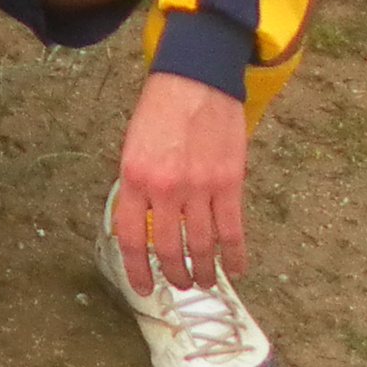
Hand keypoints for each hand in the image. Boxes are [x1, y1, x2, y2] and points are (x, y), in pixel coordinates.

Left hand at [111, 70, 249, 287]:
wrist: (196, 78)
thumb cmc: (161, 109)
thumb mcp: (133, 146)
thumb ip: (138, 186)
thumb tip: (144, 224)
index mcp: (135, 178)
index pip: (131, 238)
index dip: (136, 270)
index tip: (142, 287)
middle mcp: (166, 188)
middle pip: (168, 249)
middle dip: (174, 275)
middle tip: (179, 284)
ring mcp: (200, 188)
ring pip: (202, 246)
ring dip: (203, 271)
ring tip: (204, 282)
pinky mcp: (229, 183)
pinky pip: (232, 230)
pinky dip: (235, 255)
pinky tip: (235, 270)